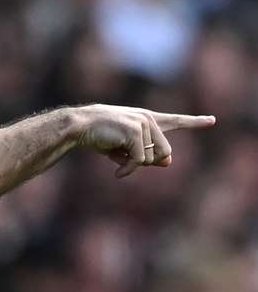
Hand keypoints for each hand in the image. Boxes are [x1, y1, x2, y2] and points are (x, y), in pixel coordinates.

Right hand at [72, 104, 214, 177]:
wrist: (79, 126)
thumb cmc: (98, 136)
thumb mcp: (123, 148)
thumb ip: (146, 154)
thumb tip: (168, 162)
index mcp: (146, 119)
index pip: (175, 120)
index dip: (194, 121)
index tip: (212, 120)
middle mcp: (148, 119)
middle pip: (165, 152)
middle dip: (149, 163)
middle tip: (127, 165)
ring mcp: (143, 123)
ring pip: (153, 157)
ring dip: (135, 165)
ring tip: (117, 162)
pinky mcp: (135, 131)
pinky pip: (139, 161)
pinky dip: (128, 170)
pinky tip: (117, 173)